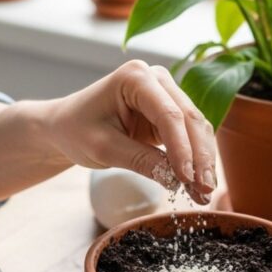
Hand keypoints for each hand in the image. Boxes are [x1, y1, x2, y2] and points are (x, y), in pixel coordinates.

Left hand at [47, 60, 216, 203]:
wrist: (66, 126)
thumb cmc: (77, 130)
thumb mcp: (103, 148)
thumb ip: (140, 160)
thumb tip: (176, 182)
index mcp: (135, 77)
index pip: (169, 115)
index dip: (182, 149)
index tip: (187, 180)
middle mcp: (156, 78)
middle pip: (189, 119)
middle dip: (199, 158)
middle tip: (205, 192)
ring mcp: (166, 92)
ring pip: (196, 127)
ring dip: (203, 161)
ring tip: (204, 194)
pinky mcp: (170, 111)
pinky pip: (191, 135)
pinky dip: (196, 160)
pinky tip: (199, 184)